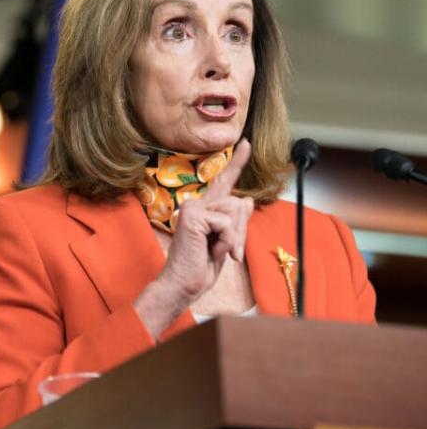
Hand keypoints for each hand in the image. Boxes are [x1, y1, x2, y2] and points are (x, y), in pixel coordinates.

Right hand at [134, 139, 254, 337]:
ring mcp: (193, 208)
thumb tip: (245, 200)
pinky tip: (214, 251)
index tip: (245, 143)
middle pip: (237, 202)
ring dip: (236, 237)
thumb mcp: (226, 243)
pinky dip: (228, 241)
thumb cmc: (201, 267)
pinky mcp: (194, 216)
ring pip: (235, 210)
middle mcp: (196, 204)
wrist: (183, 284)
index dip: (236, 163)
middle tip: (231, 252)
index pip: (222, 183)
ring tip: (222, 252)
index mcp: (204, 210)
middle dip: (242, 229)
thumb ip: (235, 221)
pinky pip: (227, 223)